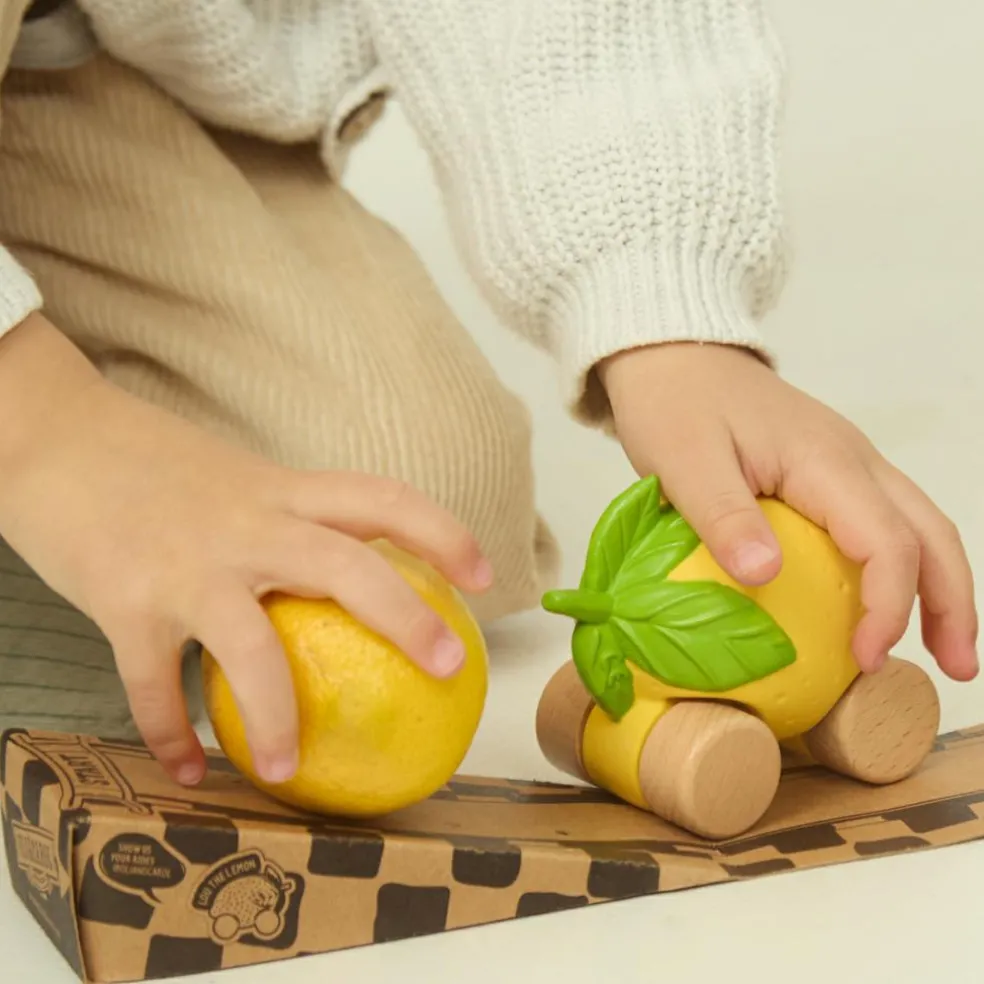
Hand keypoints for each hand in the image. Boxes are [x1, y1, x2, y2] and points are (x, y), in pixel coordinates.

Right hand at [0, 315, 492, 786]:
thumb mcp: (235, 477)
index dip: (442, 533)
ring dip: (275, 713)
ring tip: (291, 763)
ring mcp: (187, 565)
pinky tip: (186, 770)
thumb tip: (334, 570)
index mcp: (280, 490)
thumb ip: (283, 518)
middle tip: (448, 666)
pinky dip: (170, 735)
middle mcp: (247, 525)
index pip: (381, 499)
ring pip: (251, 647)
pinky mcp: (125, 602)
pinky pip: (152, 685)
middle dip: (406, 617)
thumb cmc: (149, 461)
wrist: (51, 434)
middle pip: (348, 566)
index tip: (484, 573)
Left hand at [598, 341, 977, 681]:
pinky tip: (879, 602)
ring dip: (937, 586)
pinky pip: (882, 521)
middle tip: (958, 668)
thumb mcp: (683, 461)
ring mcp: (845, 463)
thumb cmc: (674, 402)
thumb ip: (722, 516)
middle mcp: (853, 460)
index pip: (886, 539)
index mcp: (824, 460)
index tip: (866, 657)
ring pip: (916, 525)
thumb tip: (763, 576)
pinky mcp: (828, 472)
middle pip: (930, 532)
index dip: (888, 604)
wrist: (672, 355)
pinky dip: (898, 567)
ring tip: (942, 647)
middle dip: (952, 603)